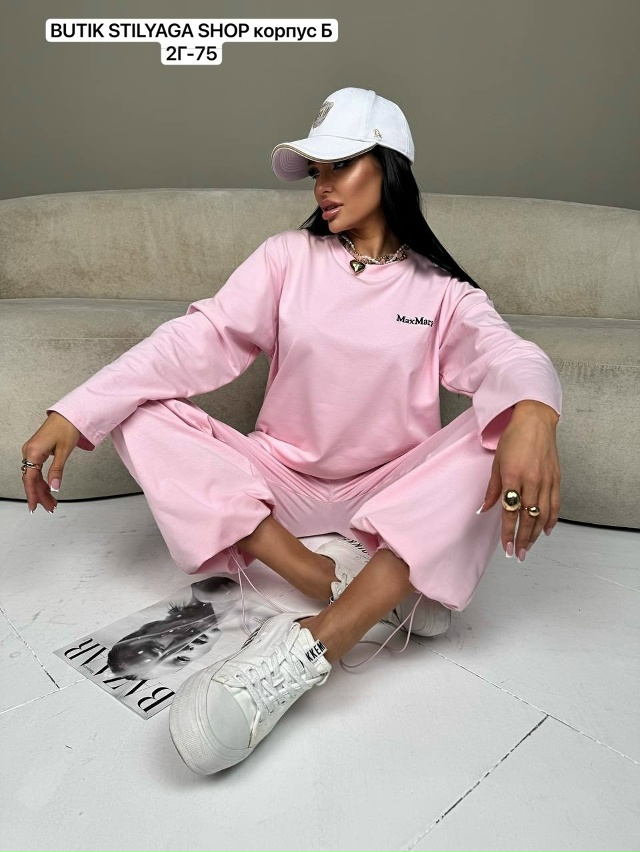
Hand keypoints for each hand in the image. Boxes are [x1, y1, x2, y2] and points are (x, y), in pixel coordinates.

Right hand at [21, 412, 80, 513]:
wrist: (69, 414)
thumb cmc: (66, 427)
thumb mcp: (64, 451)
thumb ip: (57, 471)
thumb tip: (54, 488)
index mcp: (33, 452)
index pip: (30, 479)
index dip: (32, 494)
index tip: (34, 506)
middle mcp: (29, 452)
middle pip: (31, 479)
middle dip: (40, 495)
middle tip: (50, 507)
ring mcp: (32, 451)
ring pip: (34, 476)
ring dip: (42, 489)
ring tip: (51, 502)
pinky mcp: (37, 450)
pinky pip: (37, 469)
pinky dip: (43, 480)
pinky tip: (48, 489)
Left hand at [479, 406, 560, 560]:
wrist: (535, 421)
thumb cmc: (513, 438)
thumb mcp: (496, 462)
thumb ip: (492, 488)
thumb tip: (484, 509)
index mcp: (512, 476)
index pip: (510, 512)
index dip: (508, 532)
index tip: (506, 547)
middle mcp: (531, 481)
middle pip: (528, 517)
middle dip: (523, 539)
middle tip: (519, 554)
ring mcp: (546, 480)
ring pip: (543, 514)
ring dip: (536, 534)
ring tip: (529, 547)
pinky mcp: (556, 478)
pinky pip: (555, 504)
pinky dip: (552, 519)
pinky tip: (547, 531)